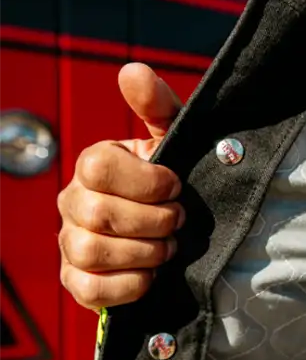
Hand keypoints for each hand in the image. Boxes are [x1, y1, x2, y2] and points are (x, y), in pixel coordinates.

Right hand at [58, 63, 183, 309]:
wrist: (178, 231)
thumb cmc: (175, 181)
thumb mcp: (176, 141)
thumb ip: (158, 106)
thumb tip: (132, 70)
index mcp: (94, 165)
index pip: (99, 168)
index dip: (147, 181)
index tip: (177, 186)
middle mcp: (73, 202)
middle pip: (98, 213)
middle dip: (153, 221)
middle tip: (179, 221)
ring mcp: (71, 242)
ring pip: (91, 251)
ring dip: (144, 252)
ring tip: (169, 247)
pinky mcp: (77, 280)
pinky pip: (89, 289)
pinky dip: (128, 285)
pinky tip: (151, 274)